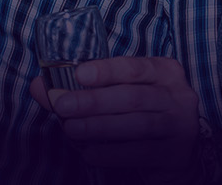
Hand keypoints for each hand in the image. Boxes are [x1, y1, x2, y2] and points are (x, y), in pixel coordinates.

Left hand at [27, 56, 199, 175]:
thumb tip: (40, 87)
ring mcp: (180, 125)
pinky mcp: (174, 154)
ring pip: (137, 124)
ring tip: (71, 130)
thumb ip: (83, 90)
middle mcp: (177, 95)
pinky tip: (89, 153)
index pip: (134, 67)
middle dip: (94, 101)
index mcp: (164, 71)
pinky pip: (140, 153)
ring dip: (99, 127)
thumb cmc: (143, 115)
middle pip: (133, 97)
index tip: (80, 74)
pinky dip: (111, 153)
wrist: (178, 154)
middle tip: (63, 105)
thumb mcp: (119, 95)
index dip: (107, 71)